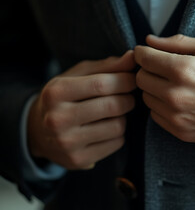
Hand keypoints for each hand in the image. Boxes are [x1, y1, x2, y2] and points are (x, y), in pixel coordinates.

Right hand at [27, 51, 135, 169]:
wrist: (38, 131)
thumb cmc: (66, 97)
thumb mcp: (79, 75)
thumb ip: (107, 66)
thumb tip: (133, 57)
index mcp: (56, 93)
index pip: (102, 84)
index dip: (126, 80)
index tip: (133, 79)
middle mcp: (58, 119)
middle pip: (112, 106)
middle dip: (128, 98)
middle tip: (127, 96)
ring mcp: (67, 143)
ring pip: (118, 126)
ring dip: (124, 117)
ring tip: (115, 113)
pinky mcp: (78, 160)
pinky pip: (117, 143)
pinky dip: (119, 133)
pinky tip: (108, 128)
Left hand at [134, 34, 194, 145]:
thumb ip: (178, 42)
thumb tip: (150, 40)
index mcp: (183, 70)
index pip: (143, 58)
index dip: (143, 52)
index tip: (148, 52)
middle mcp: (176, 95)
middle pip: (140, 79)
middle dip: (148, 70)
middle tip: (163, 67)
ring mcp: (177, 116)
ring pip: (146, 98)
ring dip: (154, 89)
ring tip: (173, 85)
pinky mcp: (181, 132)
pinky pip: (156, 116)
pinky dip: (161, 106)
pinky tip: (179, 101)